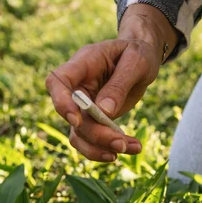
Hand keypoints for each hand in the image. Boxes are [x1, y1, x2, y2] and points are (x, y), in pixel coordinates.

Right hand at [46, 4, 176, 161]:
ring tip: (133, 148)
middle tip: (122, 144)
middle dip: (96, 134)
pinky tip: (130, 148)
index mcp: (83, 63)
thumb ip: (119, 84)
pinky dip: (106, 149)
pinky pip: (90, 140)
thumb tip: (104, 112)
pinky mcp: (93, 119)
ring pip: (79, 134)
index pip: (57, 82)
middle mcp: (78, 86)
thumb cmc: (138, 54)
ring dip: (101, 147)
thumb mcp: (136, 62)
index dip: (61, 103)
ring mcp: (83, 105)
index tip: (76, 120)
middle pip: (73, 116)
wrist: (144, 61)